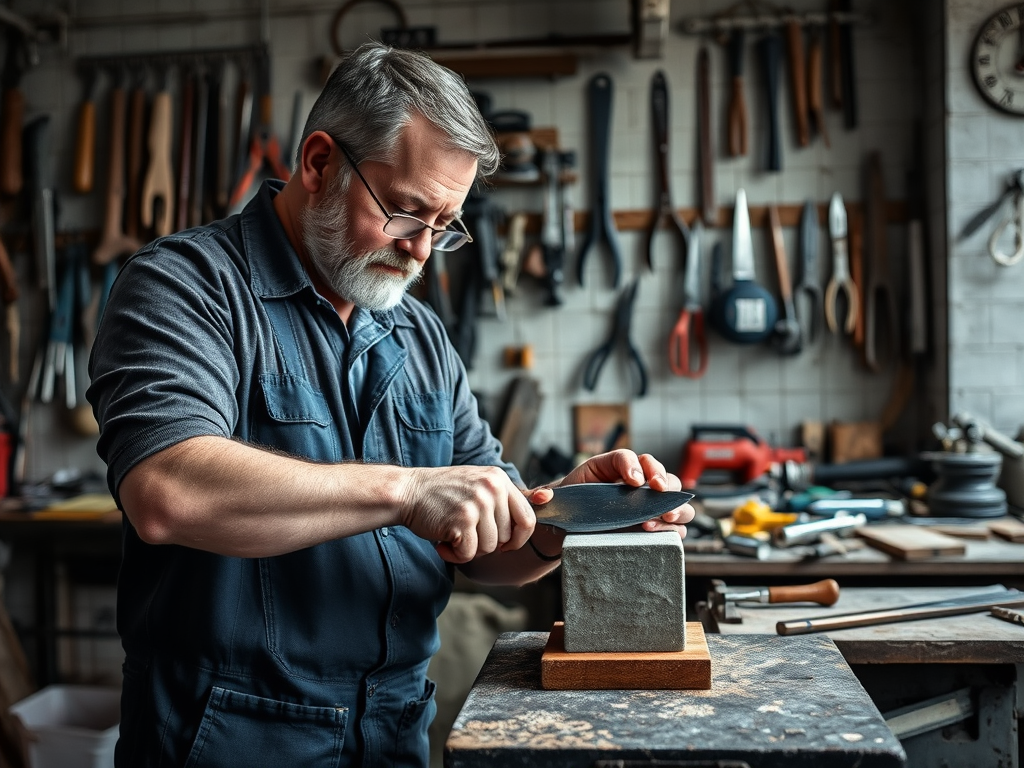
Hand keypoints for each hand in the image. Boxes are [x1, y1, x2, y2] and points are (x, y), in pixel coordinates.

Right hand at [400, 465, 535, 562]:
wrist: (407, 491)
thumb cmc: (443, 493)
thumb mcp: (479, 485)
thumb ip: (505, 499)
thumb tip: (544, 503)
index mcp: (499, 479)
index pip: (528, 518)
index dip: (518, 538)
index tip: (504, 543)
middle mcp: (492, 488)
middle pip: (507, 537)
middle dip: (486, 543)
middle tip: (465, 533)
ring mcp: (477, 503)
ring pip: (489, 547)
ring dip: (469, 549)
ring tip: (453, 534)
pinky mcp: (462, 519)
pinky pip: (470, 554)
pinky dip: (455, 555)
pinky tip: (444, 542)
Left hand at [527, 449, 694, 537]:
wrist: (570, 527)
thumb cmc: (569, 503)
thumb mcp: (556, 495)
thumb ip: (546, 493)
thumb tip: (542, 496)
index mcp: (616, 468)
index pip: (632, 458)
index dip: (635, 465)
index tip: (632, 480)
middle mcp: (637, 484)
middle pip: (662, 474)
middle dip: (662, 480)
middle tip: (656, 492)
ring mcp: (648, 506)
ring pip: (675, 500)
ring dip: (673, 506)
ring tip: (662, 516)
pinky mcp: (652, 527)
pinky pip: (673, 526)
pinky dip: (671, 528)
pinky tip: (657, 531)